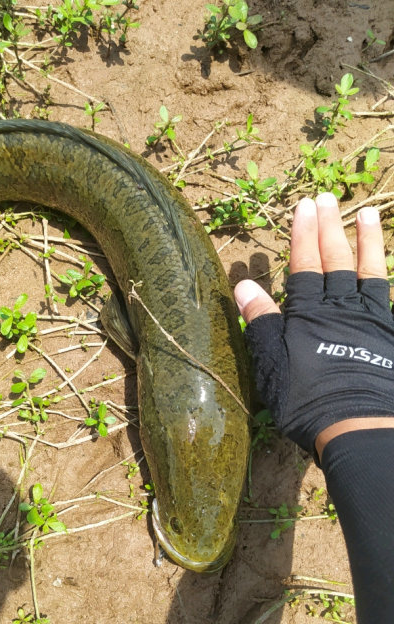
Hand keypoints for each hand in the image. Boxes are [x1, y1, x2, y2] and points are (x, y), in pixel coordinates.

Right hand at [235, 192, 393, 461]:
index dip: (303, 235)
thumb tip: (243, 285)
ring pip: (369, 271)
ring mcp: (371, 320)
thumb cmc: (308, 400)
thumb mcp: (273, 364)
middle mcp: (343, 308)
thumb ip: (261, 322)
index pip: (305, 265)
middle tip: (327, 198)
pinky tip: (386, 268)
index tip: (303, 206)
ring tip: (365, 213)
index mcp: (311, 313)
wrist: (361, 425)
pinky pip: (388, 297)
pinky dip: (385, 276)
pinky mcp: (388, 336)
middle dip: (329, 228)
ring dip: (366, 240)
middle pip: (336, 260)